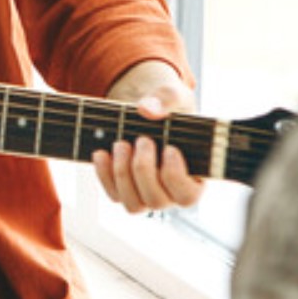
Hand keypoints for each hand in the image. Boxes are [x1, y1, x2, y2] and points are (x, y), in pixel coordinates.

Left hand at [93, 60, 204, 211]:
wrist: (145, 111)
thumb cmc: (169, 107)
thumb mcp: (174, 95)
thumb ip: (167, 98)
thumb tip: (147, 109)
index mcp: (195, 178)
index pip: (188, 196)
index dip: (176, 177)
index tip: (170, 149)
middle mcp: (171, 194)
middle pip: (157, 201)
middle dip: (144, 169)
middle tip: (142, 140)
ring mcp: (146, 195)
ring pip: (133, 204)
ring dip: (123, 174)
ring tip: (121, 144)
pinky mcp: (124, 191)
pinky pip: (113, 194)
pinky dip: (104, 175)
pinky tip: (102, 153)